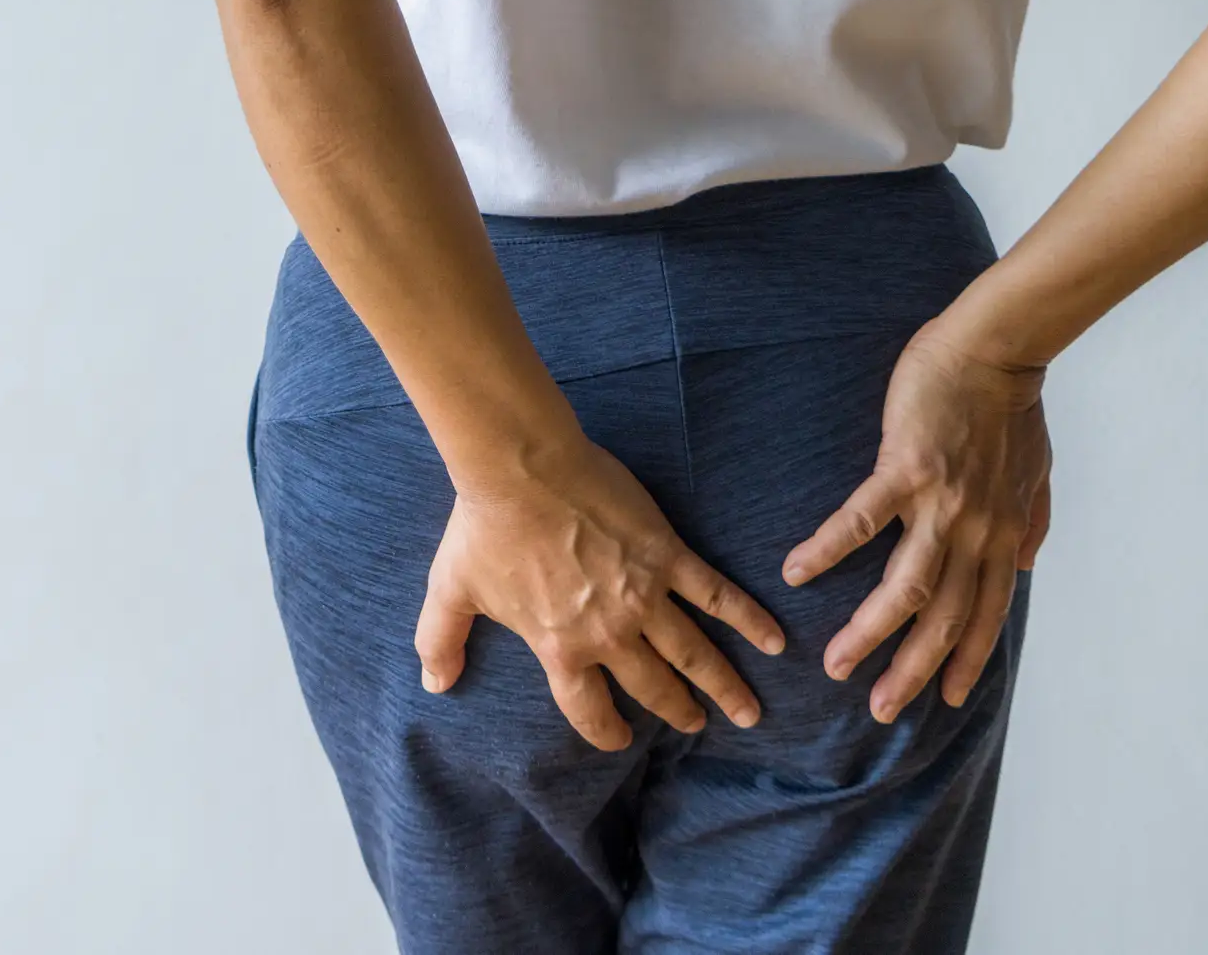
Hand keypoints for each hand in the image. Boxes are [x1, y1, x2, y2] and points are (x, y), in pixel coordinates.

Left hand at [414, 435, 786, 750]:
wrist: (518, 467)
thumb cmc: (483, 527)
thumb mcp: (452, 590)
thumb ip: (441, 640)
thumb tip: (434, 682)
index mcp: (559, 647)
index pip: (588, 708)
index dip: (607, 730)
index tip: (621, 739)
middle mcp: (608, 632)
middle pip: (652, 686)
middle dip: (678, 711)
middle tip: (697, 725)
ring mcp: (644, 596)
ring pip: (694, 653)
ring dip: (723, 685)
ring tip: (748, 712)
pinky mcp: (667, 556)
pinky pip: (716, 594)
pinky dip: (748, 619)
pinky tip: (774, 641)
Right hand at [781, 319, 1052, 722]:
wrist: (996, 348)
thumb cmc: (1011, 406)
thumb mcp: (1035, 473)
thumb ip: (1031, 522)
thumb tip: (1028, 562)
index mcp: (1002, 534)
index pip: (986, 614)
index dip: (968, 660)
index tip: (947, 701)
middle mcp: (975, 530)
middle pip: (943, 617)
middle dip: (913, 670)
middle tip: (880, 709)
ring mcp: (940, 503)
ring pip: (905, 587)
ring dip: (870, 632)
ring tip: (836, 666)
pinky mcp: (905, 468)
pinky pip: (861, 520)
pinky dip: (828, 550)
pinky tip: (796, 573)